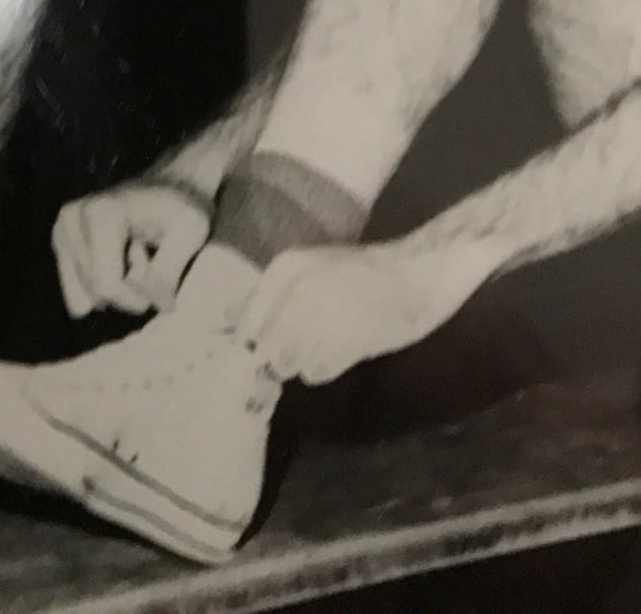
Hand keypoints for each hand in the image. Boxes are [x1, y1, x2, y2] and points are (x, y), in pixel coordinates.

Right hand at [52, 178, 212, 318]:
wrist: (169, 186)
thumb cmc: (181, 207)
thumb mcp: (192, 232)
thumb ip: (169, 270)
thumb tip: (157, 306)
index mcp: (101, 213)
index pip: (107, 286)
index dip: (138, 295)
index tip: (158, 273)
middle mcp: (72, 217)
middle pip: (96, 294)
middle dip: (128, 290)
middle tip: (148, 259)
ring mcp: (62, 229)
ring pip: (85, 298)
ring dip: (117, 288)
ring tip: (134, 257)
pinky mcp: (60, 242)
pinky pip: (77, 296)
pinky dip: (101, 287)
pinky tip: (118, 261)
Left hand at [240, 234, 502, 386]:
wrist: (416, 275)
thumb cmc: (360, 270)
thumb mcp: (307, 269)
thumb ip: (264, 295)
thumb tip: (224, 320)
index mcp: (284, 268)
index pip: (244, 322)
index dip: (252, 338)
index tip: (262, 344)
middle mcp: (295, 293)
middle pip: (265, 349)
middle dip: (277, 352)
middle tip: (303, 340)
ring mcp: (320, 320)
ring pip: (288, 365)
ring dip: (302, 360)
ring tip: (327, 340)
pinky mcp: (344, 345)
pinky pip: (315, 373)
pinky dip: (323, 367)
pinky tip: (342, 348)